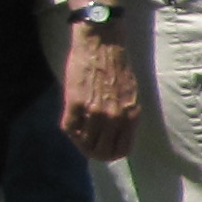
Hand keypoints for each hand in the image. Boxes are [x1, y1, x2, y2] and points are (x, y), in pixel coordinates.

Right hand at [60, 16, 137, 161]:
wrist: (102, 46)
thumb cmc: (118, 68)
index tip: (106, 152)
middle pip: (102, 151)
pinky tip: (72, 127)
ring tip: (80, 137)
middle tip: (89, 149)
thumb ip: (126, 115)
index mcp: (131, 116)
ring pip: (85, 142)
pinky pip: (70, 128)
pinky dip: (70, 132)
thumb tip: (118, 134)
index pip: (122, 149)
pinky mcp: (75, 102)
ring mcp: (94, 111)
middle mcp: (114, 117)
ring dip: (81, 143)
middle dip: (95, 153)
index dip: (112, 154)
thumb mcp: (131, 95)